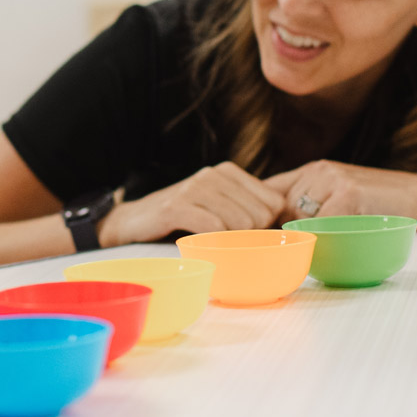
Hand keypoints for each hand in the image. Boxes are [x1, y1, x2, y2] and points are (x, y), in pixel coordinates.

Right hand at [97, 162, 284, 245]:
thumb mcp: (216, 204)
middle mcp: (213, 175)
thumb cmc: (182, 216)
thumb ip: (246, 207)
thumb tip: (283, 226)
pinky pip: (213, 228)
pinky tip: (202, 244)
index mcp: (228, 172)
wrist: (133, 220)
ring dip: (231, 242)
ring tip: (214, 244)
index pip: (274, 202)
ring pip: (239, 223)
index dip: (267, 225)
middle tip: (228, 243)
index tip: (249, 236)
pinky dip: (214, 242)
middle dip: (250, 236)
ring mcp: (195, 188)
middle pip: (260, 216)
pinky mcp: (177, 206)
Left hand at [265, 160, 416, 227]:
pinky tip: (344, 241)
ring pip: (299, 217)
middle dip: (285, 230)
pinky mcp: (348, 193)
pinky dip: (327, 239)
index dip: (261, 213)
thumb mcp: (342, 196)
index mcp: (313, 170)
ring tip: (333, 241)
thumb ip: (312, 206)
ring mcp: (333, 180)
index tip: (260, 232)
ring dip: (308, 236)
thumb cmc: (384, 205)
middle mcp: (318, 171)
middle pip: (281, 208)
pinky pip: (322, 225)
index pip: (269, 189)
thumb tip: (277, 231)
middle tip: (300, 246)